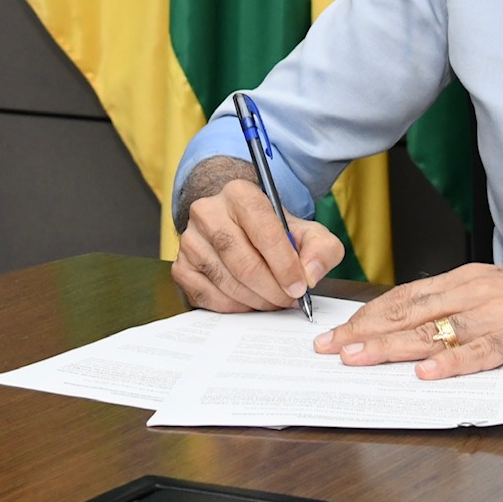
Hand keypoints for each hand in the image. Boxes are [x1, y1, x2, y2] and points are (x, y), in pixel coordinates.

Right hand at [172, 177, 345, 311]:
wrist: (238, 227)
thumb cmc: (274, 231)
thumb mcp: (307, 232)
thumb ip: (322, 249)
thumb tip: (310, 275)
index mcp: (240, 193)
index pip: (264, 231)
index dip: (285, 265)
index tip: (299, 288)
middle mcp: (207, 212)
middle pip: (242, 262)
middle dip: (271, 289)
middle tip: (288, 301)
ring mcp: (189, 240)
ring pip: (225, 282)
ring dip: (255, 301)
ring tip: (272, 301)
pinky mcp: (181, 266)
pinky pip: (206, 297)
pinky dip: (232, 307)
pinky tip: (249, 302)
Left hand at [314, 259, 502, 377]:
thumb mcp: (500, 291)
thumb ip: (461, 306)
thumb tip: (420, 328)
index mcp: (467, 280)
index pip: (404, 297)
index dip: (367, 316)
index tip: (337, 332)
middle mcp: (475, 292)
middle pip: (408, 312)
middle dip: (364, 332)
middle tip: (329, 349)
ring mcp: (497, 315)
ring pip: (434, 331)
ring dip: (391, 347)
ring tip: (359, 359)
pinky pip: (481, 352)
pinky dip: (451, 362)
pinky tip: (427, 373)